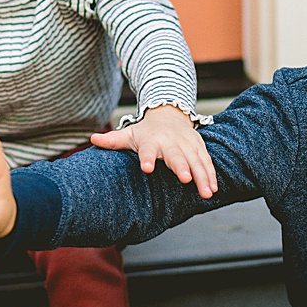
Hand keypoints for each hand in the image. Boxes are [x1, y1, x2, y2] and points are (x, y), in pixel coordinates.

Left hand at [90, 103, 216, 197]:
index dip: (146, 158)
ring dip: (202, 176)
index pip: (147, 150)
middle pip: (176, 155)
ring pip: (196, 160)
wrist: (169, 113)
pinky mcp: (198, 147)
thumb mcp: (130, 133)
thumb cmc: (146, 131)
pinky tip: (214, 188)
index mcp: (151, 140)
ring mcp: (186, 144)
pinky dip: (211, 174)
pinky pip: (206, 161)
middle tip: (186, 179)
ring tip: (206, 193)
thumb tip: (92, 138)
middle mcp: (170, 142)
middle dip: (182, 166)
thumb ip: (112, 140)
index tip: (146, 168)